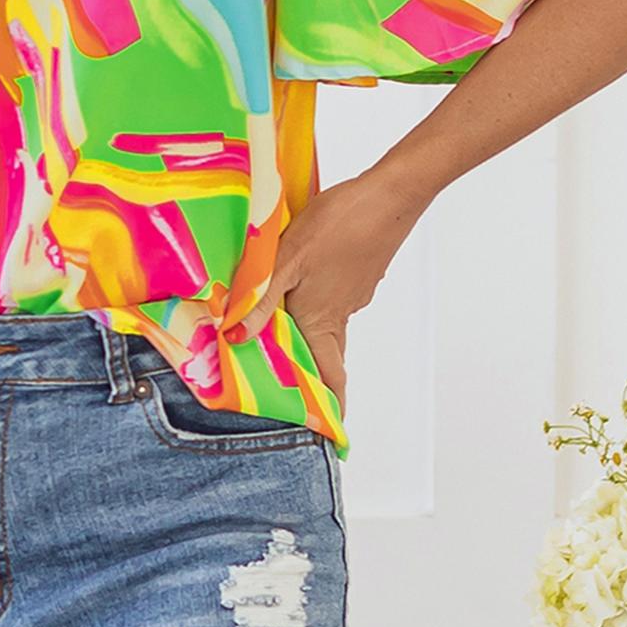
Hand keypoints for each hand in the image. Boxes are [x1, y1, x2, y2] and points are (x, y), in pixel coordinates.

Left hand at [236, 172, 430, 417]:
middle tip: (298, 390)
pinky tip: (300, 284)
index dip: (330, 405)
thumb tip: (235, 338)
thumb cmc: (338, 224)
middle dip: (315, 375)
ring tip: (281, 334)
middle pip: (327, 354)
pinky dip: (315, 305)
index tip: (332, 433)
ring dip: (309, 336)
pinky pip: (333, 300)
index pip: (329, 375)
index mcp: (322, 319)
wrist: (390, 193)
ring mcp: (354, 292)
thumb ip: (261, 299)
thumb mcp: (287, 260)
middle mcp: (340, 312)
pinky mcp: (359, 273)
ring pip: (328, 324)